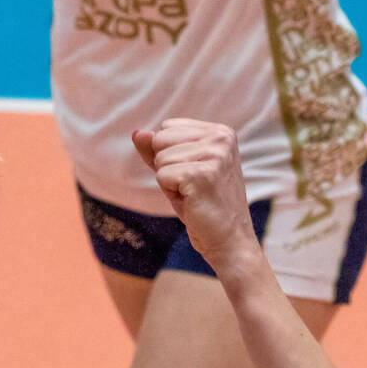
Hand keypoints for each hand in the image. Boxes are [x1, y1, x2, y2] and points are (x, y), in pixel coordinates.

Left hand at [132, 120, 256, 270]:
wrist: (228, 239)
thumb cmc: (203, 205)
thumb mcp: (179, 170)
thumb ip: (158, 149)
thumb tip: (138, 133)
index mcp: (220, 132)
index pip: (167, 127)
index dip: (170, 155)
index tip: (193, 175)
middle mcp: (221, 138)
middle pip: (160, 139)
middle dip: (167, 167)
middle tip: (191, 186)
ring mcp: (214, 155)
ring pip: (160, 159)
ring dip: (169, 182)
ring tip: (192, 194)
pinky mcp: (202, 174)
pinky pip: (161, 176)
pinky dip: (170, 193)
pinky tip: (191, 201)